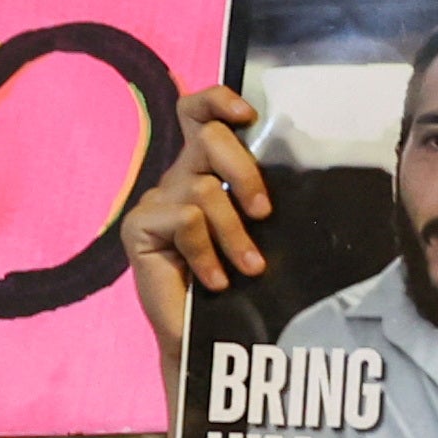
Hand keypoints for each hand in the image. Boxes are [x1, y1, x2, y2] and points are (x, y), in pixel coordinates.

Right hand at [118, 84, 272, 359]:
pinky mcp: (138, 228)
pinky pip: (186, 221)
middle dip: (245, 171)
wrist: (204, 337)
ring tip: (251, 268)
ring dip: (235, 233)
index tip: (249, 115)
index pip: (198, 113)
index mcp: (203, 169)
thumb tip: (300, 170)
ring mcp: (154, 202)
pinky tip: (216, 282)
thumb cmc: (238, 282)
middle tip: (264, 213)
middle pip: (209, 139)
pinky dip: (208, 253)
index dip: (218, 100)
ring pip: (205, 189)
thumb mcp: (255, 230)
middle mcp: (176, 177)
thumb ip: (258, 197)